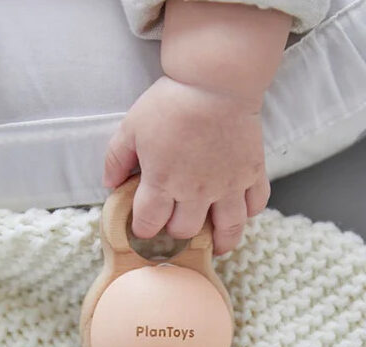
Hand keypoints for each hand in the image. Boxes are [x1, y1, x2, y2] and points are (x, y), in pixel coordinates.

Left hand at [103, 75, 269, 254]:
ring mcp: (228, 186)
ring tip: (217, 245)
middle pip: (186, 231)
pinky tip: (240, 211)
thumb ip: (116, 159)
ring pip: (228, 230)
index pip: (149, 224)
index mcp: (163, 182)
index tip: (145, 227)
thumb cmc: (171, 102)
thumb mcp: (130, 127)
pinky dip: (249, 212)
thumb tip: (110, 185)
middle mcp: (196, 192)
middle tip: (177, 225)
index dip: (143, 230)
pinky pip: (255, 205)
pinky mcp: (252, 174)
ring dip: (221, 242)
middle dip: (177, 232)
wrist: (215, 82)